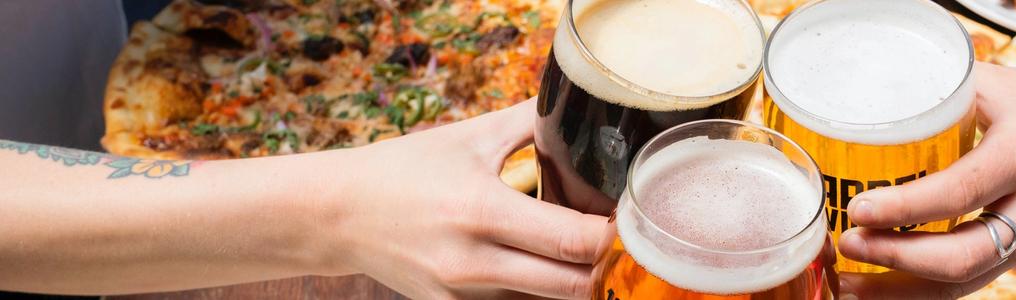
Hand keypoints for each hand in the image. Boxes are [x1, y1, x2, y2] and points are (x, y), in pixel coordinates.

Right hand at [317, 99, 608, 298]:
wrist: (336, 214)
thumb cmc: (405, 169)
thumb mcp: (471, 136)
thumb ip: (532, 123)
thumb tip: (585, 109)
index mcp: (482, 211)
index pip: (574, 240)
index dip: (615, 234)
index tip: (634, 216)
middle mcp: (473, 262)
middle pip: (573, 286)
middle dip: (606, 265)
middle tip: (623, 240)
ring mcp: (462, 295)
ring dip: (575, 280)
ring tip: (581, 250)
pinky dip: (539, 291)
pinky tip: (542, 265)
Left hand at [836, 63, 1015, 298]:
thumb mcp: (1009, 89)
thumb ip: (947, 93)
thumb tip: (880, 103)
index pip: (959, 193)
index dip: (905, 208)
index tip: (860, 208)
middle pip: (961, 256)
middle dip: (897, 259)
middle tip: (848, 243)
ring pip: (963, 283)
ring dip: (902, 290)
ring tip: (849, 282)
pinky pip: (968, 283)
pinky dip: (921, 291)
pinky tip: (882, 287)